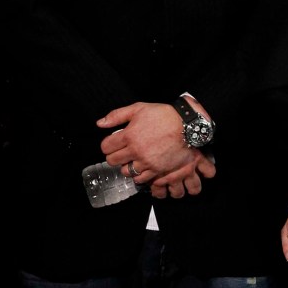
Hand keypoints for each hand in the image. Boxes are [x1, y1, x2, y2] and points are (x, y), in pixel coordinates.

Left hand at [97, 102, 214, 195]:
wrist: (187, 125)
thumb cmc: (164, 115)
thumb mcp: (140, 108)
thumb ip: (118, 115)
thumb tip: (100, 123)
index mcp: (129, 134)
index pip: (106, 147)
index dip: (108, 145)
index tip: (113, 143)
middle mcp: (135, 150)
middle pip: (113, 161)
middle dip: (115, 156)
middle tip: (122, 152)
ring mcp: (146, 161)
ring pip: (125, 171)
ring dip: (127, 166)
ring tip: (133, 160)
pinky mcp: (157, 170)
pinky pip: (140, 179)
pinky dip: (139, 175)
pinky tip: (143, 167)